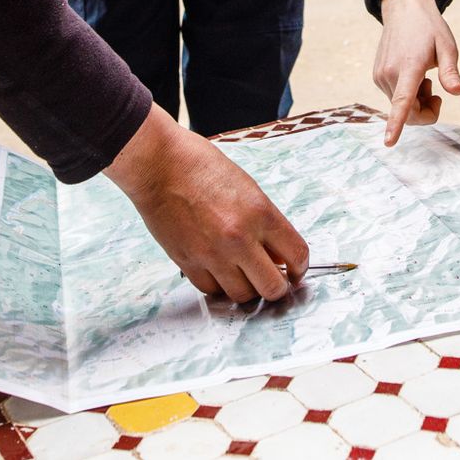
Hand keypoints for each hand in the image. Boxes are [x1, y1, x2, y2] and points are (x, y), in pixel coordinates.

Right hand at [104, 104, 308, 301]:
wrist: (159, 163)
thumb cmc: (201, 166)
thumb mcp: (247, 187)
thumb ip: (264, 223)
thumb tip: (277, 254)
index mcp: (260, 213)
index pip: (297, 255)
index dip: (300, 269)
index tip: (295, 272)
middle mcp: (239, 238)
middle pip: (272, 287)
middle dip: (277, 287)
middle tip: (273, 280)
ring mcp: (212, 254)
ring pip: (243, 295)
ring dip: (248, 289)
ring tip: (244, 275)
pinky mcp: (187, 262)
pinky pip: (212, 290)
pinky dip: (219, 285)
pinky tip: (219, 270)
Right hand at [373, 0, 459, 145]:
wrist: (403, 10)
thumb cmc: (429, 28)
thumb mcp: (447, 46)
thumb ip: (451, 71)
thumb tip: (458, 91)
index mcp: (409, 67)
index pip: (402, 101)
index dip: (397, 123)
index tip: (389, 142)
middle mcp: (389, 74)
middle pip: (407, 112)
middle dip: (425, 112)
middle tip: (438, 93)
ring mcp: (380, 76)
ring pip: (400, 107)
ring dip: (417, 101)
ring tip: (425, 78)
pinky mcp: (377, 76)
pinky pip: (394, 98)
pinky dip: (407, 95)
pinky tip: (414, 75)